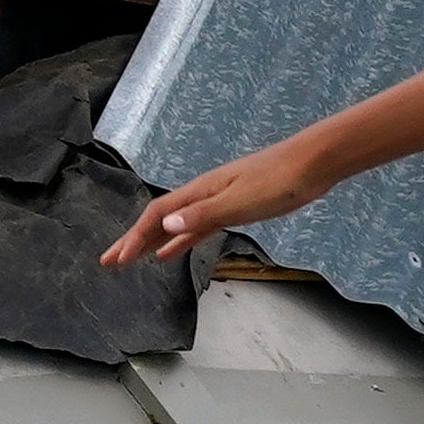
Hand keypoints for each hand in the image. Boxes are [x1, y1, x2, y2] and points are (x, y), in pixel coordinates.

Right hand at [103, 133, 327, 268]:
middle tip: (109, 261)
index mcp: (200, 192)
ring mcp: (217, 200)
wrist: (314, 163)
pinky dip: (179, 239)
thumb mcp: (240, 202)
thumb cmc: (280, 180)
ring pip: (175, 224)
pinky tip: (171, 250)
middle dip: (132, 240)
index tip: (117, 259)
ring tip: (132, 258)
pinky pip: (196, 227)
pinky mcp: (233, 207)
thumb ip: (203, 215)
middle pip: (158, 218)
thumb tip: (164, 225)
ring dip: (152, 241)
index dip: (135, 238)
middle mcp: (202, 195)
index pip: (156, 215)